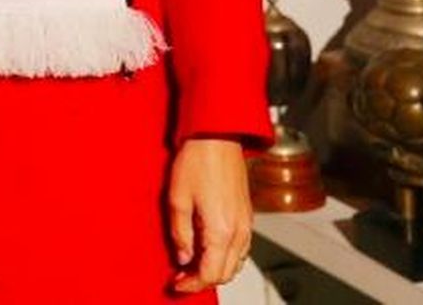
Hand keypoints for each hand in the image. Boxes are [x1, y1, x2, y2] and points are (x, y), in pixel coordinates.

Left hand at [169, 137, 252, 293]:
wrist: (217, 137)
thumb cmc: (197, 161)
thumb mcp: (177, 199)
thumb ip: (180, 234)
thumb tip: (183, 257)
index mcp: (222, 230)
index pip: (210, 273)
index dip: (192, 284)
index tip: (176, 284)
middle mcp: (239, 231)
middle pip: (225, 273)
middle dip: (202, 279)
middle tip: (180, 276)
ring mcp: (246, 224)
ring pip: (235, 263)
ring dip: (215, 269)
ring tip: (191, 264)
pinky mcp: (246, 216)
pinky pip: (240, 248)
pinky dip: (225, 257)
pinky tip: (208, 249)